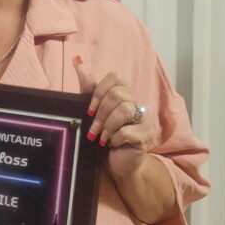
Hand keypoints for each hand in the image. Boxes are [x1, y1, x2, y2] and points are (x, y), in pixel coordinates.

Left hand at [73, 58, 154, 177]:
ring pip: (124, 110)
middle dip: (101, 113)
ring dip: (108, 126)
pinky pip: (127, 132)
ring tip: (103, 137)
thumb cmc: (105, 135)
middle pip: (118, 94)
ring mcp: (146, 120)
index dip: (99, 91)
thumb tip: (77, 61)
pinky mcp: (146, 137)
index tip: (89, 109)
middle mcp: (140, 103)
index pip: (116, 77)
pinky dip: (115, 139)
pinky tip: (113, 144)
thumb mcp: (94, 110)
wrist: (117, 163)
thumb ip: (88, 87)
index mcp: (127, 94)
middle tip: (94, 128)